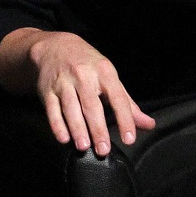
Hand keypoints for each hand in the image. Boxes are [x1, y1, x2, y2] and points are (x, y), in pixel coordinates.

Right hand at [2, 29, 154, 155]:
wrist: (54, 46)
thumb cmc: (87, 65)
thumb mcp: (109, 77)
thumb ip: (128, 103)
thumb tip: (148, 125)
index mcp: (104, 72)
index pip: (118, 97)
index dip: (125, 118)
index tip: (129, 138)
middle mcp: (83, 75)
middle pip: (92, 105)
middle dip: (98, 129)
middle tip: (103, 150)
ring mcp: (63, 82)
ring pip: (71, 108)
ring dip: (77, 128)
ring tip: (83, 146)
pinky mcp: (46, 90)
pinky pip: (52, 109)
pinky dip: (57, 125)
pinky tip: (64, 138)